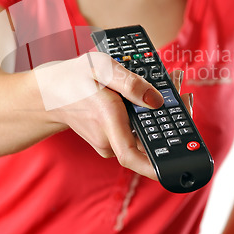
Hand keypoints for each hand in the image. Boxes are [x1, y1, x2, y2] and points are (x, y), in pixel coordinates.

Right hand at [34, 52, 190, 179]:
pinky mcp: (109, 138)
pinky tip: (153, 93)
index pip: (132, 156)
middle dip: (172, 120)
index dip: (157, 166)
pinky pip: (134, 130)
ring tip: (173, 83)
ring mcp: (108, 141)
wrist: (48, 93)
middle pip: (147, 141)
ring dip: (161, 114)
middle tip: (185, 95)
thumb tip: (157, 101)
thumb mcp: (100, 67)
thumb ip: (130, 83)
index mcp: (106, 121)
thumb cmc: (72, 78)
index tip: (178, 166)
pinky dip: (147, 114)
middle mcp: (108, 138)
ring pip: (142, 134)